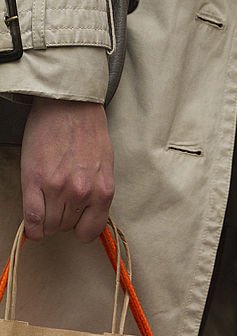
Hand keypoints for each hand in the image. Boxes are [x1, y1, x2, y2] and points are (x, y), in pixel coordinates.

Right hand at [21, 98, 114, 242]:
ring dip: (47, 220)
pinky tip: (33, 226)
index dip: (81, 228)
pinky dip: (32, 227)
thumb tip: (89, 213)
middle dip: (63, 219)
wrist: (69, 105)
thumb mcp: (105, 165)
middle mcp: (82, 193)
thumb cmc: (88, 131)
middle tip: (60, 205)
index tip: (76, 223)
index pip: (91, 230)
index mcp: (103, 190)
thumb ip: (98, 191)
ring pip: (49, 224)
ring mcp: (57, 188)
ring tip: (48, 205)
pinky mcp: (35, 181)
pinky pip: (32, 218)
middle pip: (67, 227)